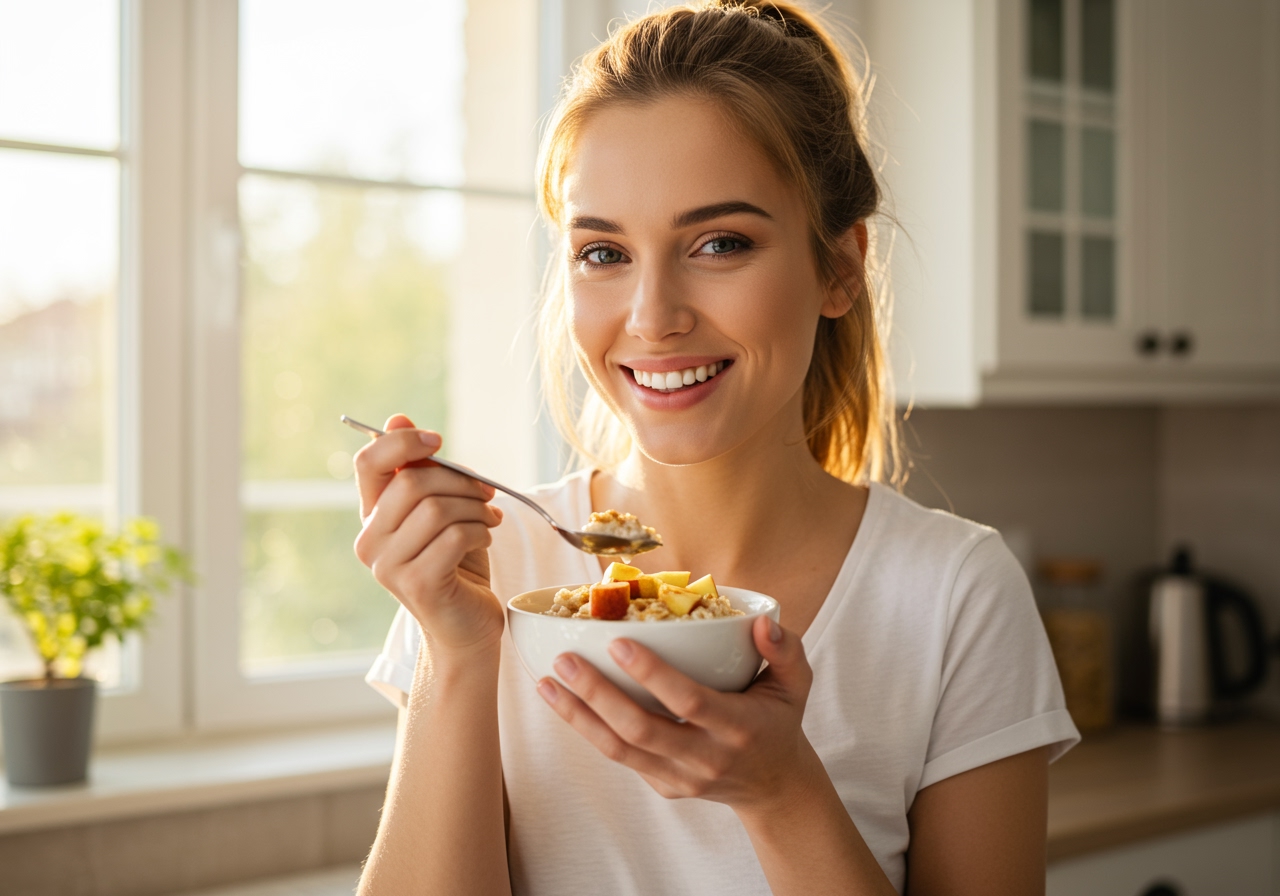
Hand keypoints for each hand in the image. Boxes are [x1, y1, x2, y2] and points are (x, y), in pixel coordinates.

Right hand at [353, 414, 505, 654]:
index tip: (438, 441)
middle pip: (412, 482)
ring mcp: (388, 567)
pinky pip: (454, 536)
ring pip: (437, 508)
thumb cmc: (457, 564)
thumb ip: (421, 470)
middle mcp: (369, 541)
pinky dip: (481, 530)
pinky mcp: (416, 585)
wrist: (468, 627)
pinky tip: (487, 537)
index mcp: (372, 516)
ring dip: (476, 508)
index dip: (402, 442)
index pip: (367, 462)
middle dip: (460, 480)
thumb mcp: (442, 509)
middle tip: (487, 493)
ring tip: (491, 518)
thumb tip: (398, 419)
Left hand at [536, 616, 821, 812]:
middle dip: (598, 694)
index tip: (619, 642)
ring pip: (619, 749)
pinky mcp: (661, 786)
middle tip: (565, 659)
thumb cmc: (778, 721)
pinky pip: (619, 757)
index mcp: (737, 727)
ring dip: (578, 716)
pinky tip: (562, 702)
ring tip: (547, 682)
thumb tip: (762, 622)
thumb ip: (785, 650)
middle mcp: (705, 757)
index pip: (689, 702)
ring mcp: (680, 778)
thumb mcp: (796, 684)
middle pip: (641, 729)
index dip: (652, 675)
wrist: (772, 786)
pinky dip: (587, 729)